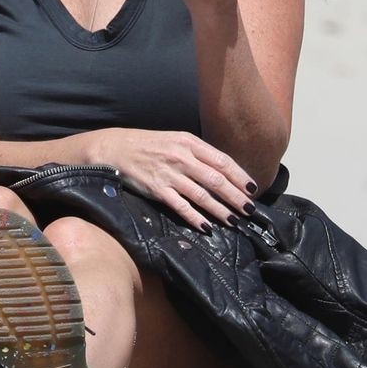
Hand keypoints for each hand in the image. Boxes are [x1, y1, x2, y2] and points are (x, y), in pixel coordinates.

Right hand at [83, 127, 258, 230]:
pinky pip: (181, 206)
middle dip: (236, 196)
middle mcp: (181, 157)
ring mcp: (169, 174)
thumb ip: (197, 154)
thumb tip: (222, 172)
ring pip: (202, 195)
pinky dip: (195, 218)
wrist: (114, 148)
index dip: (240, 176)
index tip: (252, 189)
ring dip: (220, 210)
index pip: (222, 161)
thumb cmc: (147, 145)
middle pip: (217, 179)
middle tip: (249, 209)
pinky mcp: (156, 190)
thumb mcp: (174, 140)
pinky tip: (206, 226)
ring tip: (233, 220)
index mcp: (188, 142)